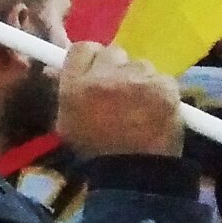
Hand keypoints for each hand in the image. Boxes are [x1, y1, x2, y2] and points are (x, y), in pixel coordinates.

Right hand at [55, 42, 183, 158]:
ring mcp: (137, 80)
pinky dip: (161, 91)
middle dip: (116, 68)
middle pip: (113, 52)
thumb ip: (66, 91)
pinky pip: (163, 78)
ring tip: (141, 104)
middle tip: (120, 90)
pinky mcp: (164, 87)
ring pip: (141, 65)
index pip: (83, 48)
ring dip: (140, 79)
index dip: (91, 58)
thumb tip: (57, 69)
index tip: (96, 70)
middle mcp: (105, 76)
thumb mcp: (66, 122)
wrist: (134, 175)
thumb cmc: (95, 151)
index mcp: (76, 84)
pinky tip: (157, 109)